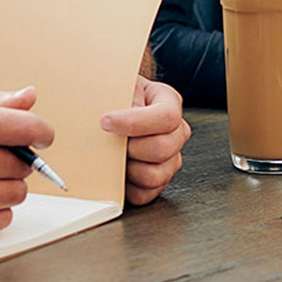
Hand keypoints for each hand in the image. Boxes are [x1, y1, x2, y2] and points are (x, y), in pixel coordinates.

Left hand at [100, 75, 189, 205]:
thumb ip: (118, 98)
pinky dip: (126, 186)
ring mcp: (170, 159)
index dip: (134, 122)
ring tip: (113, 155)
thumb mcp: (116, 87)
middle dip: (129, 147)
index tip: (105, 121)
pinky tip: (117, 170)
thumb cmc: (113, 96)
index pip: (166, 117)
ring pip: (155, 175)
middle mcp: (176, 132)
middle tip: (109, 141)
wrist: (110, 109)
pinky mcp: (158, 182)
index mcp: (169, 102)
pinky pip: (145, 194)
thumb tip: (107, 120)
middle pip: (163, 148)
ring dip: (127, 168)